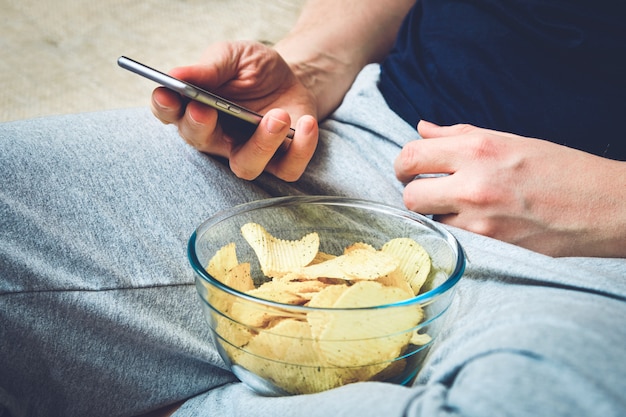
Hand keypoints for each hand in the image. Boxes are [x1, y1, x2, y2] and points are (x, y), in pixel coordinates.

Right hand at [151, 41, 318, 180]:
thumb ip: (209, 67)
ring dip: (260, 144)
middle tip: (207, 110)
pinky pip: (287, 168)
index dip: (165, 106)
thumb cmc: (256, 69)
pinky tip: (306, 123)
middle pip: (200, 142)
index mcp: (196, 108)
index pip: (170, 113)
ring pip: (245, 166)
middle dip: (200, 126)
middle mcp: (217, 137)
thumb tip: (176, 74)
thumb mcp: (234, 56)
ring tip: (277, 116)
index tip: (167, 93)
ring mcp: (249, 153)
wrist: (295, 78)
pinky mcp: (281, 161)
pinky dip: (300, 149)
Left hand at [394, 121, 625, 256]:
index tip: (408, 169)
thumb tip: (422, 129)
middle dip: (415, 193)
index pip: (412, 154)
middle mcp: (474, 181)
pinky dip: (457, 231)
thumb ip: (459, 135)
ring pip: (430, 219)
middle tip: (429, 191)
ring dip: (438, 213)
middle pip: (410, 194)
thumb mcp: (510, 140)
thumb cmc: (561, 169)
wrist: (605, 206)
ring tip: (464, 207)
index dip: (402, 164)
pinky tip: (478, 223)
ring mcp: (480, 217)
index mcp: (478, 148)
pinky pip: (453, 237)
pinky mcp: (490, 245)